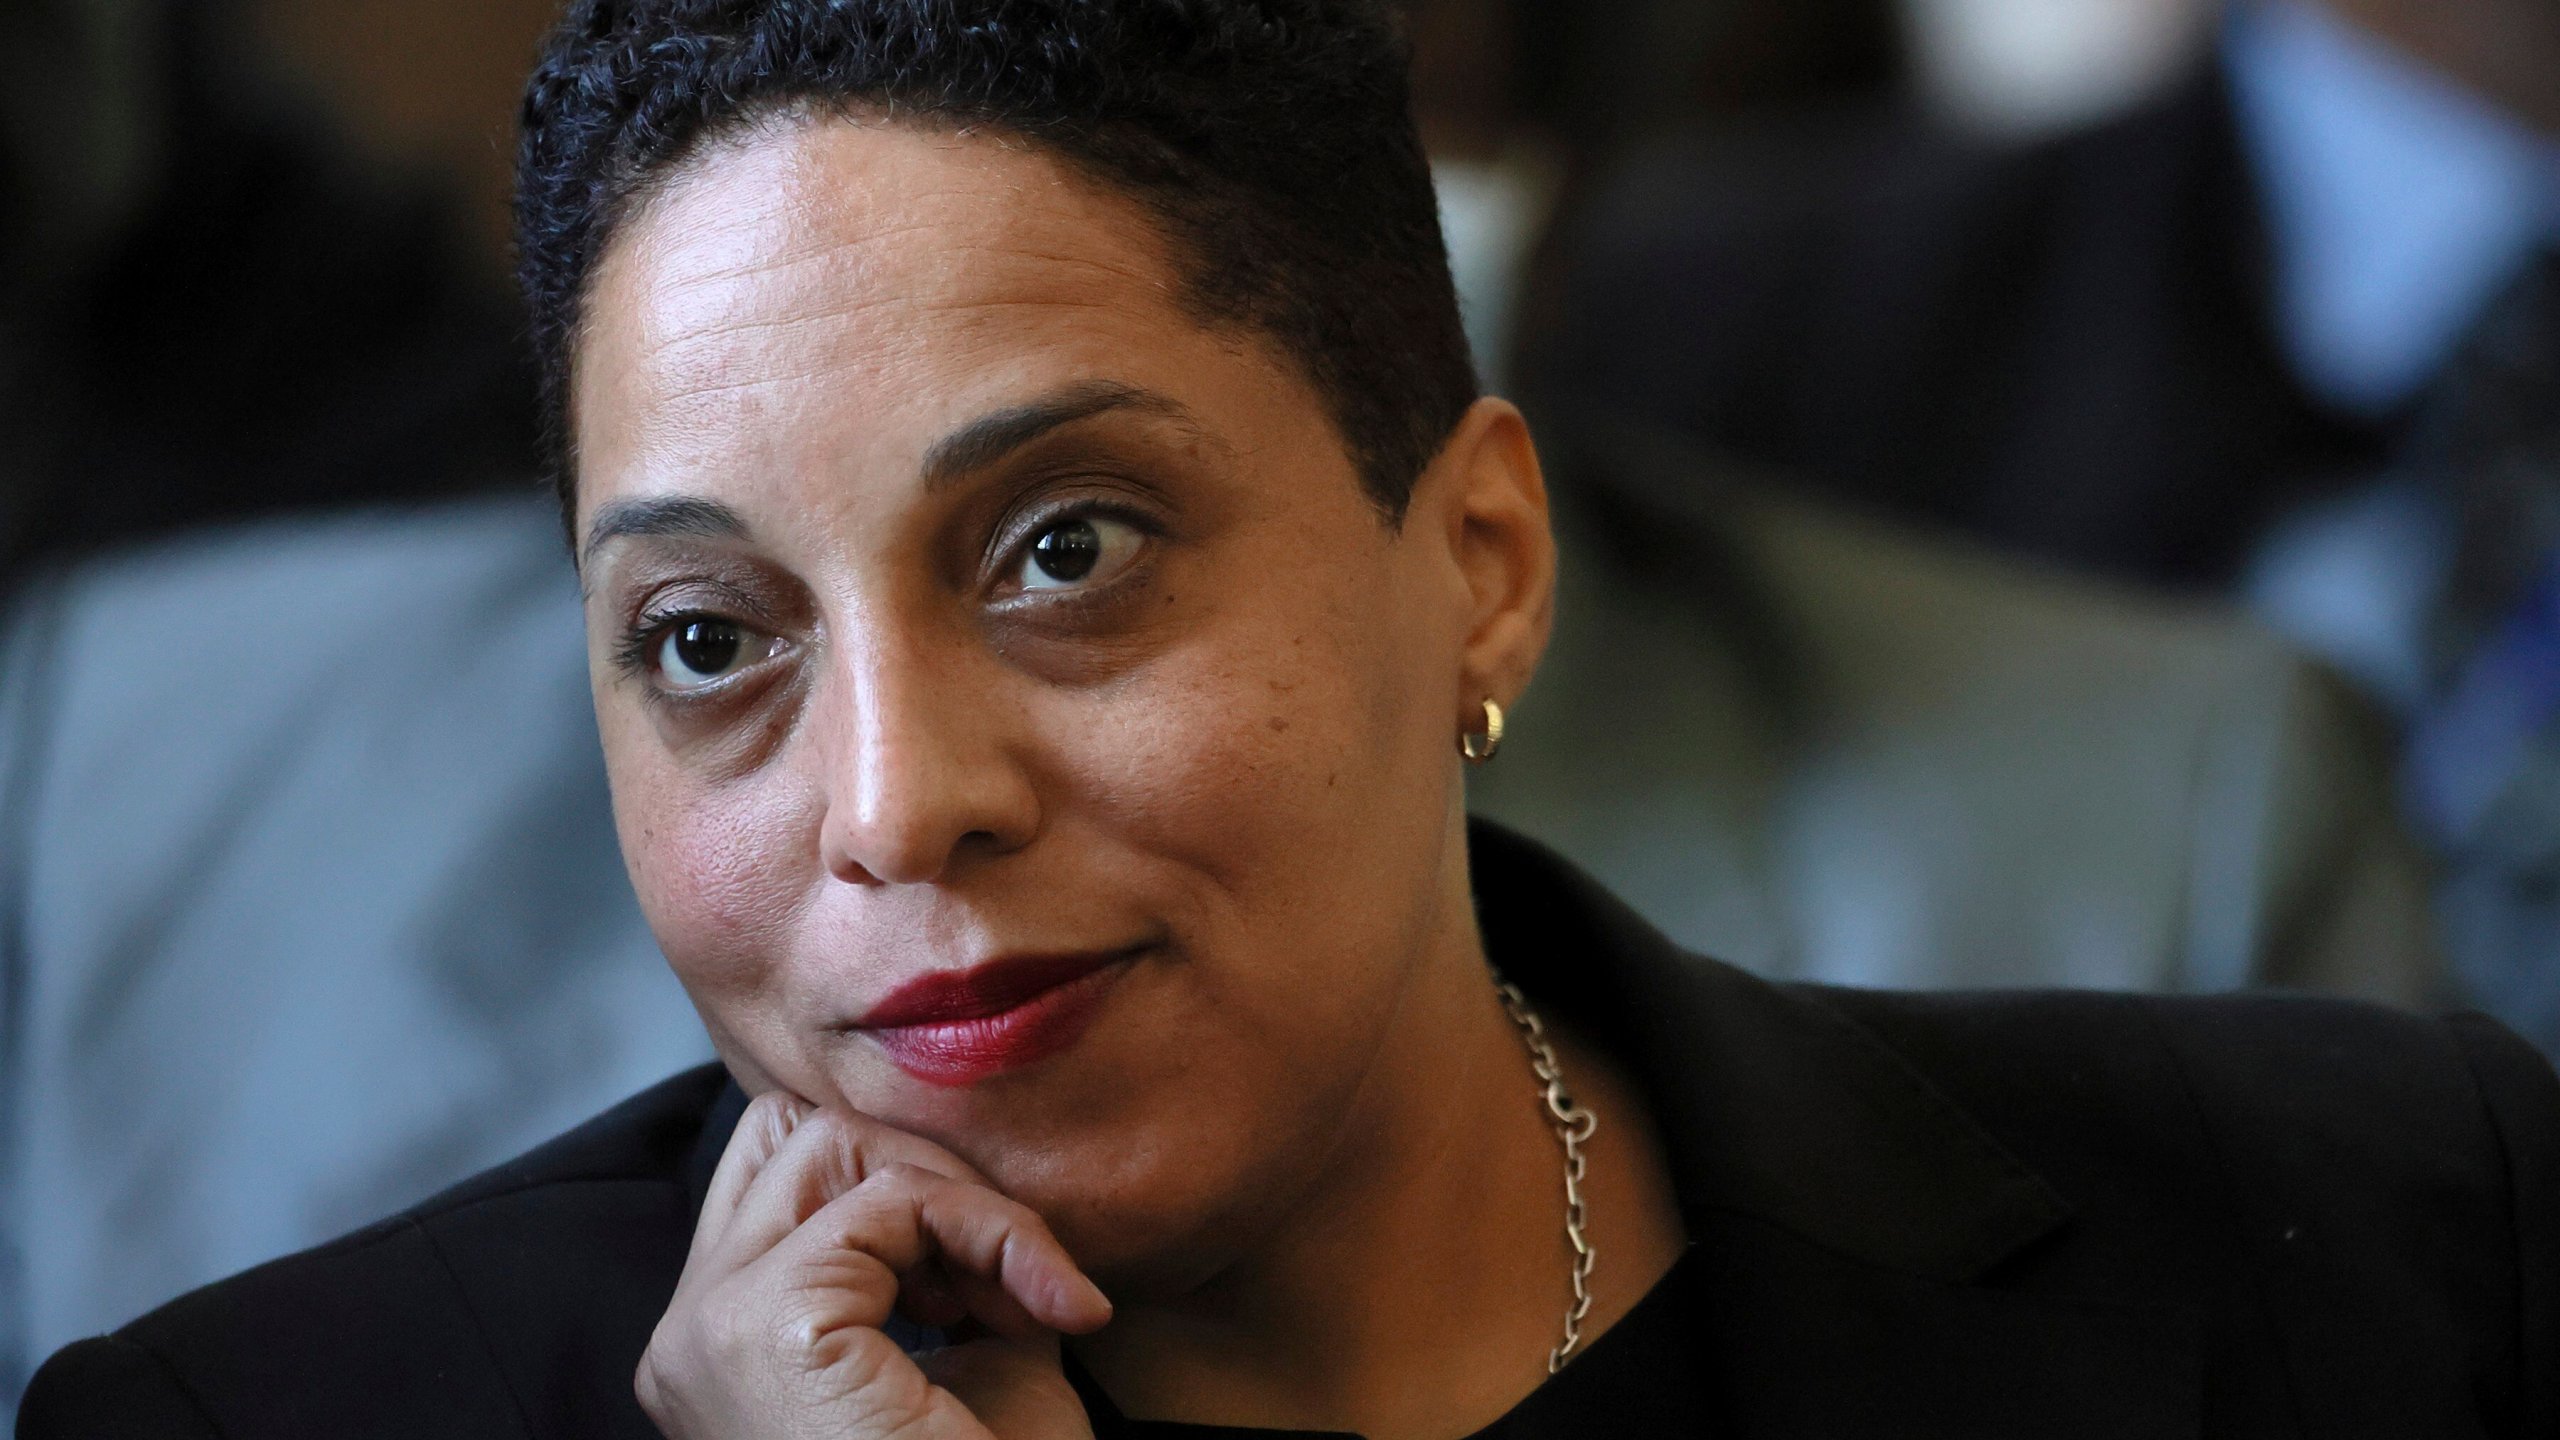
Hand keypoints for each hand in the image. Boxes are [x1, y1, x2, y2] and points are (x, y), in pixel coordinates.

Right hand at [637, 1092, 1110, 1438]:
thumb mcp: (970, 1351)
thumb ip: (945, 1256)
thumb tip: (969, 1164)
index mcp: (716, 1348)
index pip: (776, 1172)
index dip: (894, 1187)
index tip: (986, 1286)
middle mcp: (686, 1337)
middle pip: (792, 1139)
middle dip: (923, 1180)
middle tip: (1008, 1285)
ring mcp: (709, 1329)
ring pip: (831, 1145)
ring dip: (960, 1203)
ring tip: (1021, 1301)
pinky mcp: (769, 1322)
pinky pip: (893, 1198)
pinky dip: (990, 1230)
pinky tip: (1043, 1308)